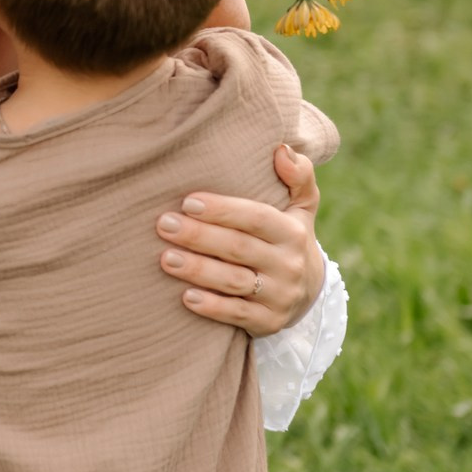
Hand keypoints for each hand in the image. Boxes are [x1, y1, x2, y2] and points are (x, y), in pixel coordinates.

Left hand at [155, 144, 324, 336]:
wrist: (308, 292)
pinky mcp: (268, 322)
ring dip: (199, 270)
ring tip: (165, 258)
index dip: (223, 210)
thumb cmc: (288, 237)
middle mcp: (289, 264)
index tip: (187, 201)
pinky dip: (212, 307)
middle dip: (199, 236)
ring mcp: (279, 296)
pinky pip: (238, 315)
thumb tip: (281, 149)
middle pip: (239, 248)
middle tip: (164, 224)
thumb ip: (297, 176)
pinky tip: (185, 296)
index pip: (256, 218)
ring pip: (234, 281)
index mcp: (292, 232)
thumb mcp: (302, 207)